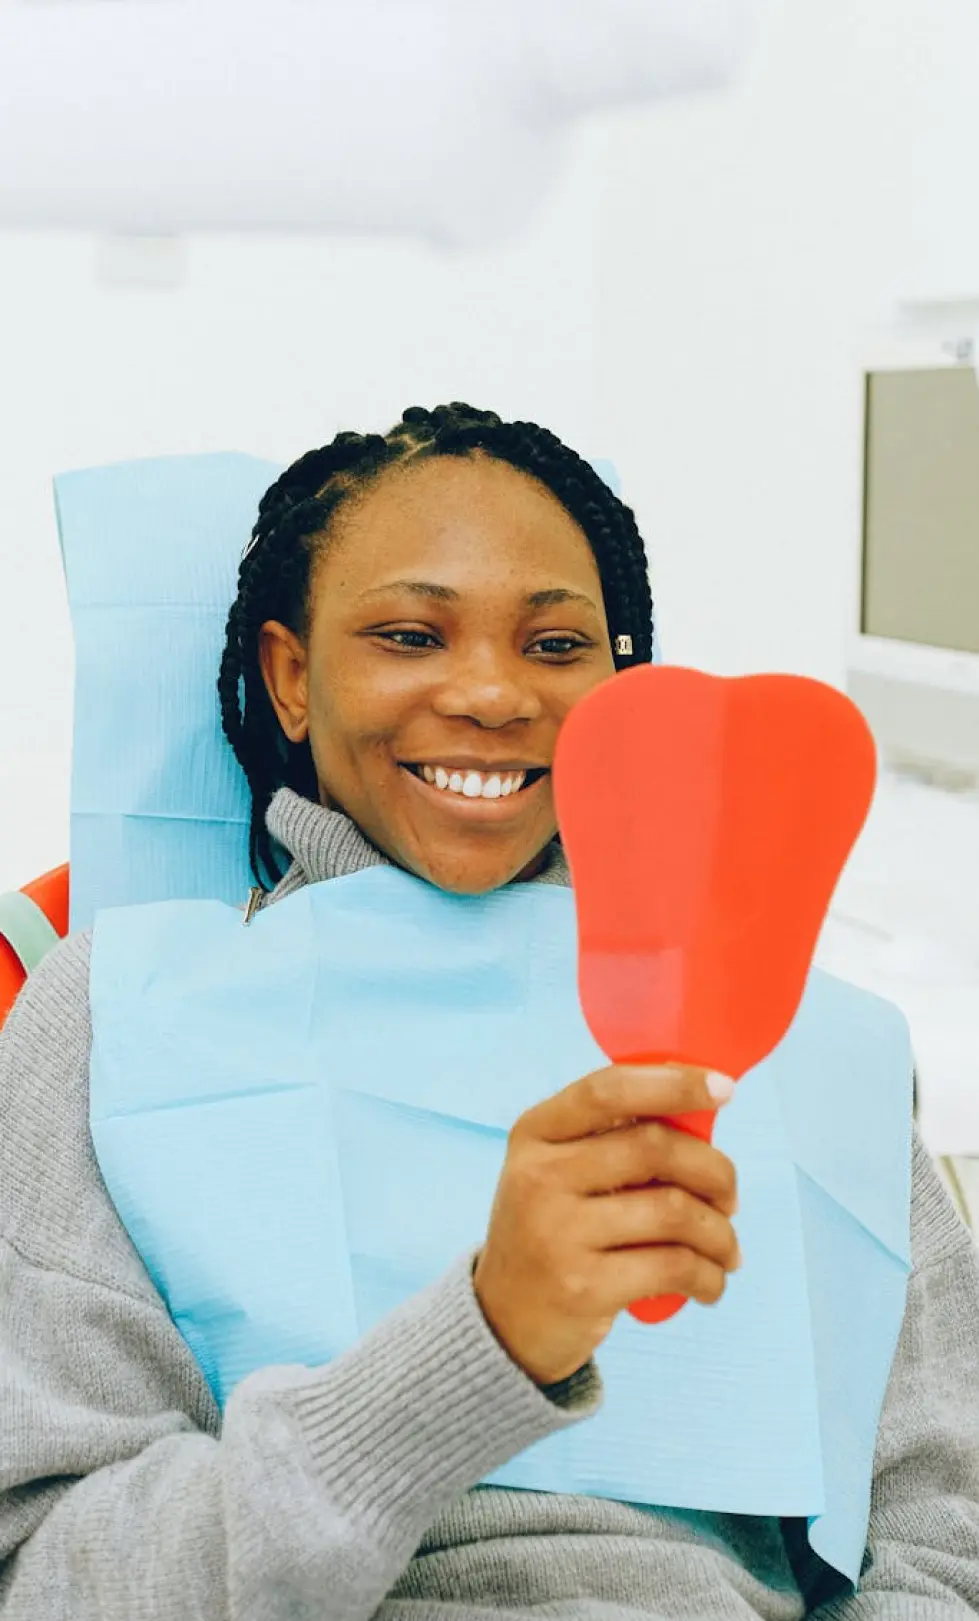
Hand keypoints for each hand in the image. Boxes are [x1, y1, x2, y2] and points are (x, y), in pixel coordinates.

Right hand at [473, 1064, 739, 1385]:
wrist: (505, 1319)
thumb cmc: (552, 1229)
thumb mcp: (558, 1170)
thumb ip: (611, 1138)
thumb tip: (703, 1114)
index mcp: (535, 1132)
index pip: (608, 1090)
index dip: (674, 1083)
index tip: (724, 1088)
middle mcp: (539, 1176)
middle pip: (655, 1148)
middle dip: (714, 1171)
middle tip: (730, 1198)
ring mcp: (558, 1233)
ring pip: (674, 1211)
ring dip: (719, 1232)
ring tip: (726, 1248)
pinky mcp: (583, 1287)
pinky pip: (673, 1267)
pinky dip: (709, 1275)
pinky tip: (711, 1282)